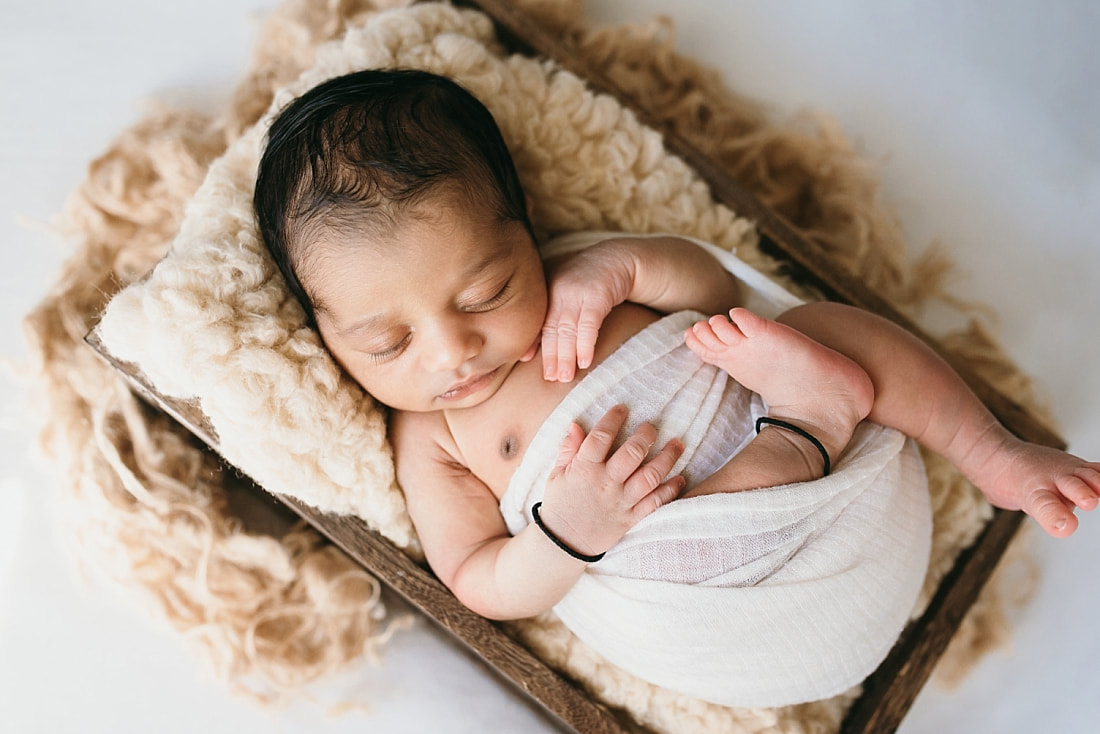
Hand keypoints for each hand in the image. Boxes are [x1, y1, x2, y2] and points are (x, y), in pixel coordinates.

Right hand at [537, 405, 684, 556]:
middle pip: (632, 454)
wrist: (563, 542)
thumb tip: (576, 424)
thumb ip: (568, 450)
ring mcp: (620, 501)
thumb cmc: (560, 504)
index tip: (622, 409)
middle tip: (652, 426)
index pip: (600, 438)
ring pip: (649, 476)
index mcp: (584, 470)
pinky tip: (680, 478)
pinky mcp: (631, 518)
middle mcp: (605, 483)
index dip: (613, 419)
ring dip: (667, 458)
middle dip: (646, 435)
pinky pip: (655, 503)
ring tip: (677, 444)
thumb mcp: (556, 475)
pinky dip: (670, 490)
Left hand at [541, 243, 633, 381]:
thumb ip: (550, 313)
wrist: (618, 258)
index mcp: (547, 289)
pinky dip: (585, 344)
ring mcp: (578, 292)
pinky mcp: (598, 295)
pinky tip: (584, 361)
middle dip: (550, 355)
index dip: (531, 340)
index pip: (538, 320)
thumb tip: (530, 350)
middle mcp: (559, 289)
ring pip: (568, 329)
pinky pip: (589, 324)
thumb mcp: (565, 290)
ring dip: (566, 355)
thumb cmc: (588, 280)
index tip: (526, 360)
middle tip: (550, 378)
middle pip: (551, 327)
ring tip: (564, 377)